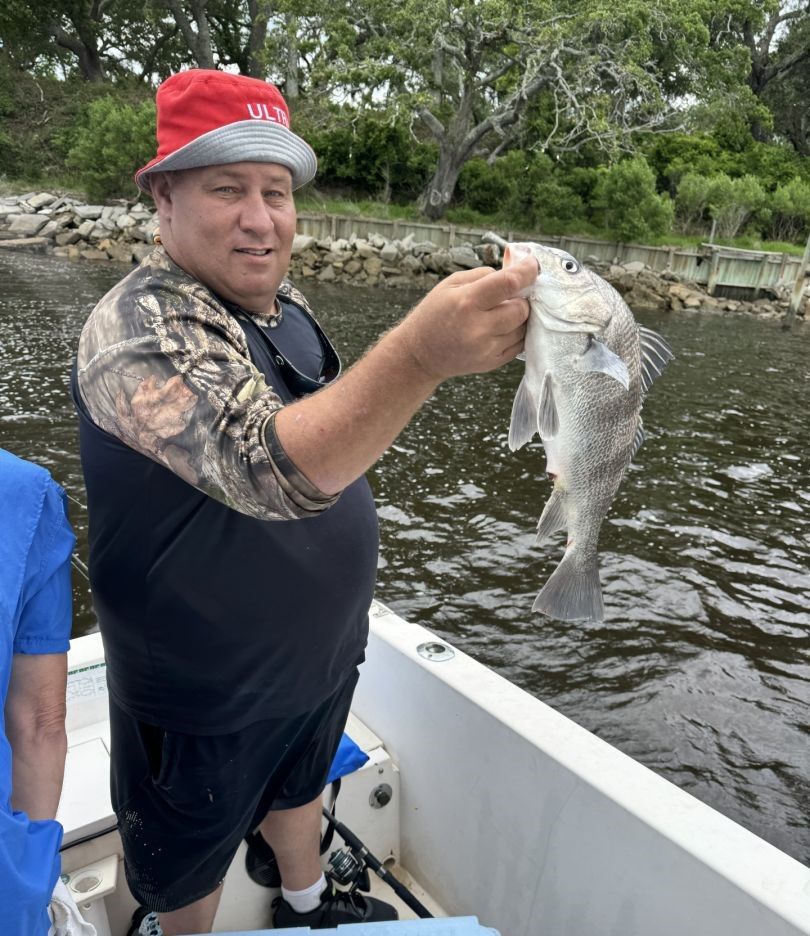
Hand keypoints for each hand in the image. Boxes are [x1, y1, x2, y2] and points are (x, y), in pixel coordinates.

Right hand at [395, 255, 537, 381]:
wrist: (420, 355)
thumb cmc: (434, 314)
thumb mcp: (450, 284)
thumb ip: (483, 275)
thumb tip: (513, 272)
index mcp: (467, 302)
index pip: (509, 283)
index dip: (527, 271)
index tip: (533, 265)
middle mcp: (479, 328)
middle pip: (522, 309)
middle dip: (521, 299)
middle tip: (511, 295)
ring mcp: (486, 349)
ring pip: (523, 328)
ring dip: (519, 317)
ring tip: (503, 312)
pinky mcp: (491, 363)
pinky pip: (519, 345)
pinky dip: (516, 333)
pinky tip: (501, 328)